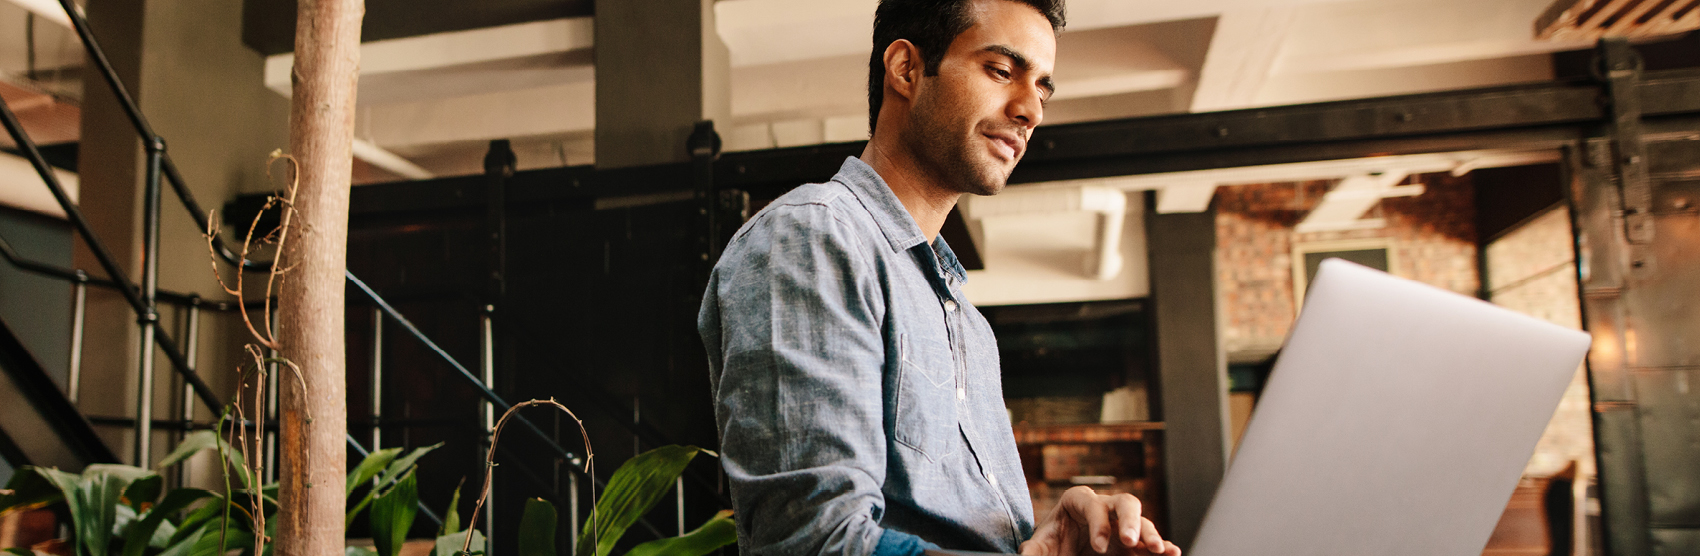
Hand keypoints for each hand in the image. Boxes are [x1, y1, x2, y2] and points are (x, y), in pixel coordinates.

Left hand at [1019, 486, 1179, 555]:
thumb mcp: (1041, 546)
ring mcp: (1122, 525)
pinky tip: (1173, 553)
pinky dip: (1163, 546)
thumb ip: (1034, 550)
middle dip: (1131, 520)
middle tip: (1130, 540)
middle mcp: (1105, 508)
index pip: (1092, 505)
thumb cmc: (1052, 542)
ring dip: (1152, 535)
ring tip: (1161, 550)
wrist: (1064, 550)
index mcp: (1078, 501)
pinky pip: (1150, 542)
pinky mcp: (1132, 543)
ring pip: (1143, 522)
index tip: (1097, 547)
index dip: (1098, 523)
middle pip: (1126, 503)